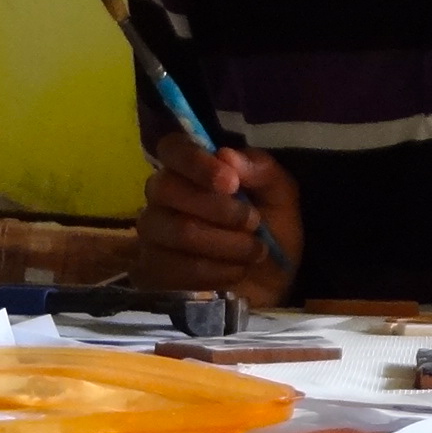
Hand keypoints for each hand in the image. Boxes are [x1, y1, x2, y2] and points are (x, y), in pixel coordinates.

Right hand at [136, 130, 303, 306]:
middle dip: (222, 209)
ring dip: (227, 244)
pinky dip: (215, 272)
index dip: (197, 163)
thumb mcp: (280, 195)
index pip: (173, 148)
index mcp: (191, 169)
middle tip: (254, 222)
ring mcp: (152, 235)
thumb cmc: (273, 230)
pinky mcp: (151, 272)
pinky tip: (235, 272)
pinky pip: (174, 269)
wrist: (273, 284)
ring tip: (254, 252)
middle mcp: (162, 197)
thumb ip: (260, 170)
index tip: (231, 183)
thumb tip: (226, 156)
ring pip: (179, 231)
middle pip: (168, 190)